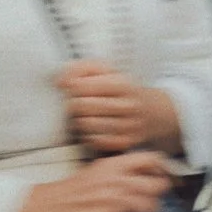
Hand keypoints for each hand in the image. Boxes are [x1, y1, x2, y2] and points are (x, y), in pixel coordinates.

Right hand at [15, 151, 174, 211]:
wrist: (46, 205)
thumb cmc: (71, 190)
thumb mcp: (99, 170)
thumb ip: (122, 170)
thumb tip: (148, 175)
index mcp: (114, 164)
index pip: (153, 159)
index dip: (163, 170)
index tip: (163, 179)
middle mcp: (116, 180)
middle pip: (158, 186)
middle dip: (157, 197)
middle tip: (149, 201)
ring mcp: (112, 200)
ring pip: (150, 208)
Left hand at [57, 62, 178, 154]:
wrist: (151, 111)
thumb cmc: (121, 89)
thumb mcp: (106, 70)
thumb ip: (81, 68)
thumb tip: (61, 80)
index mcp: (122, 84)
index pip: (82, 86)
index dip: (71, 87)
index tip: (71, 87)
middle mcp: (128, 105)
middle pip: (82, 106)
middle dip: (73, 104)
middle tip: (75, 102)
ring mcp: (128, 126)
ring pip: (87, 125)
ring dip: (79, 120)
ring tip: (83, 115)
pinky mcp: (125, 142)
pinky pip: (96, 141)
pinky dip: (89, 135)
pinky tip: (92, 127)